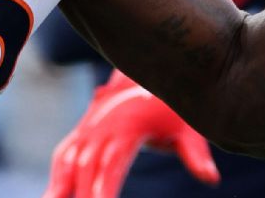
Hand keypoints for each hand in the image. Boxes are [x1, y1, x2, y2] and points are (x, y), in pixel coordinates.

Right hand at [43, 71, 218, 197]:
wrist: (150, 78)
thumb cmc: (171, 108)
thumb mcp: (189, 128)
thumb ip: (195, 153)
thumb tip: (211, 179)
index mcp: (126, 127)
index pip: (111, 163)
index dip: (103, 188)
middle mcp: (102, 128)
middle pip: (86, 168)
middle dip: (80, 196)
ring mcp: (88, 129)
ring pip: (68, 161)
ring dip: (58, 187)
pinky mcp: (82, 133)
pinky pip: (64, 156)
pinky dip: (57, 177)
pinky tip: (52, 197)